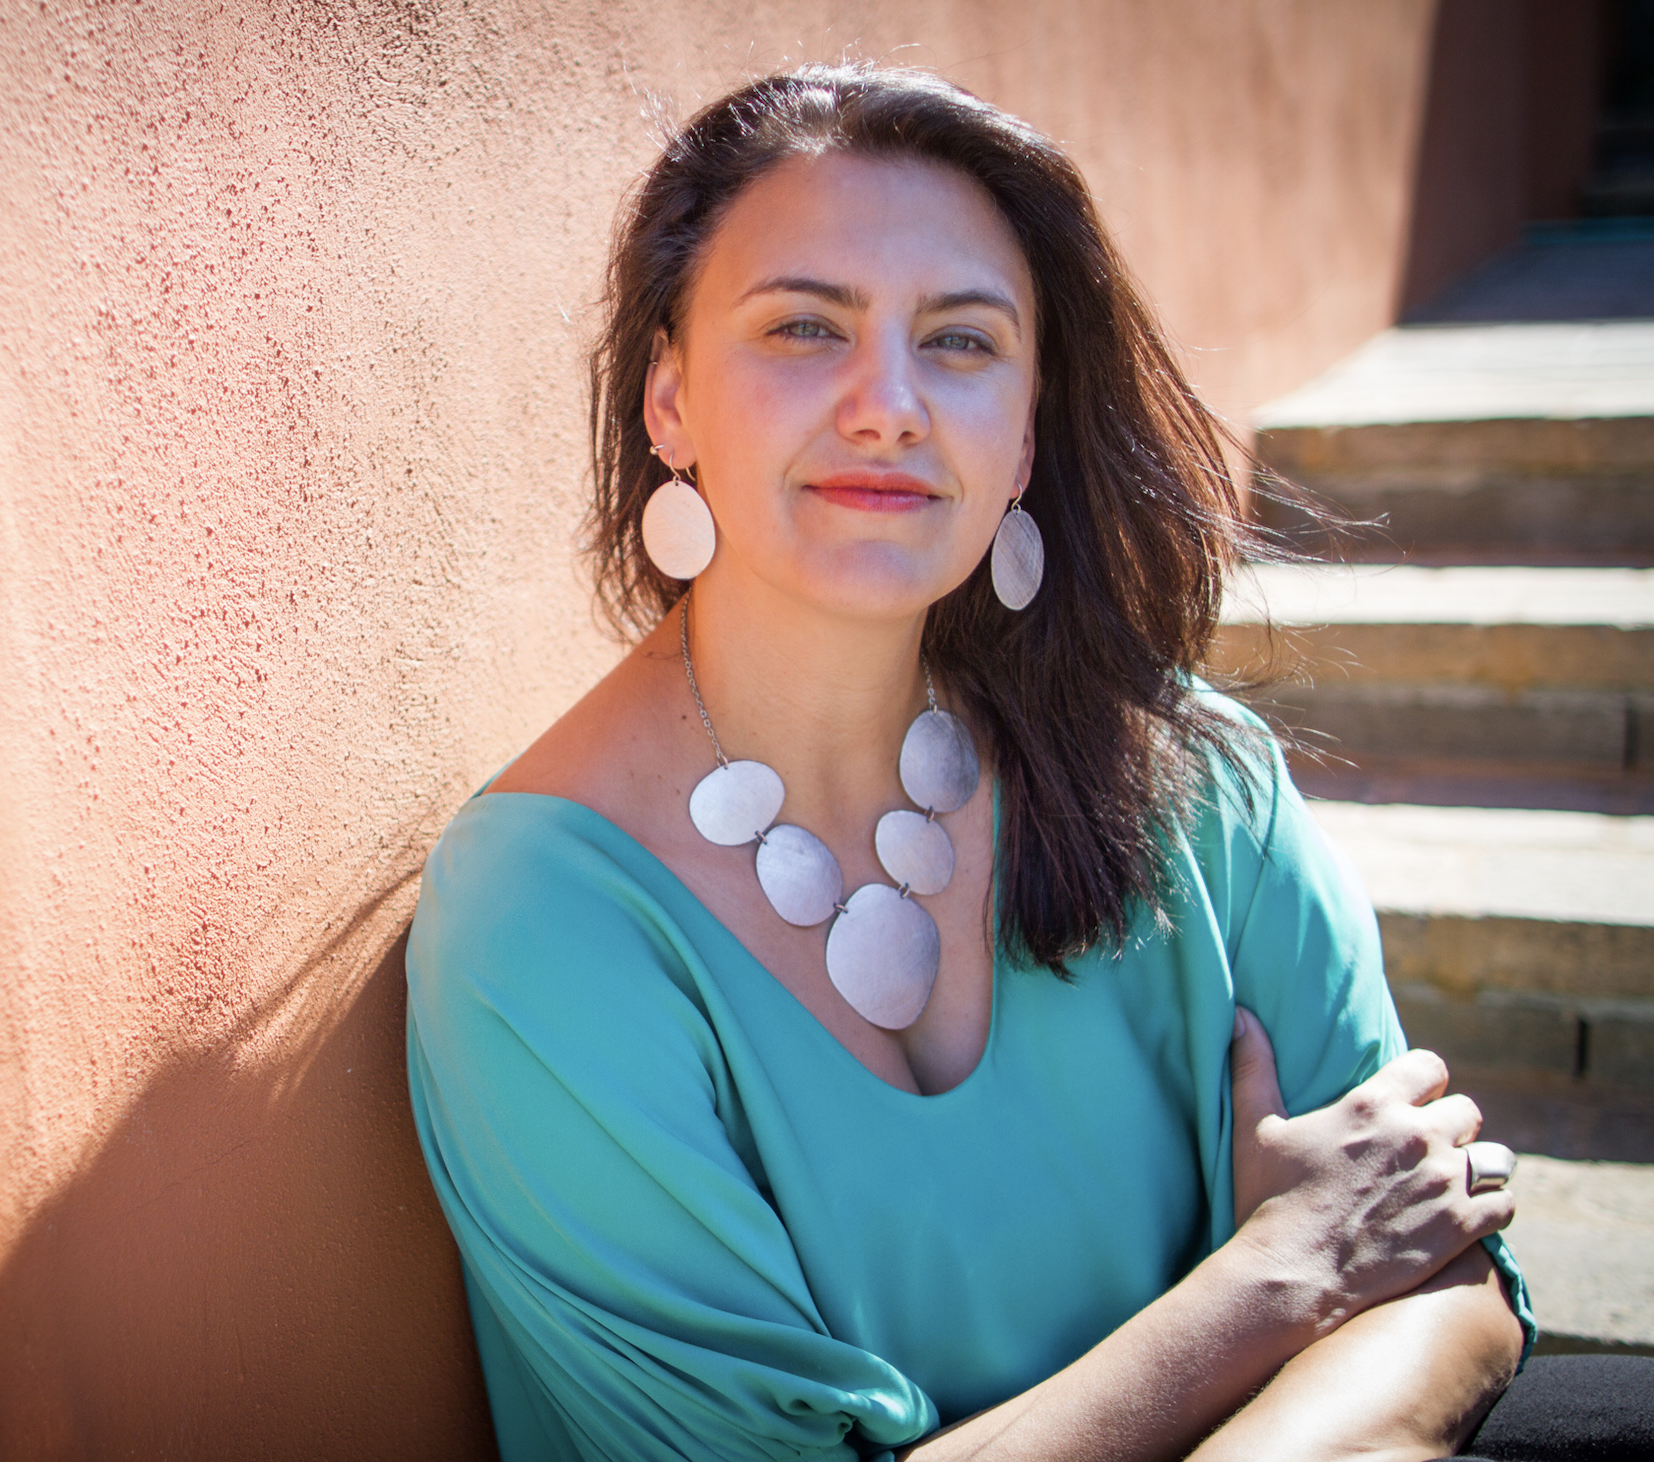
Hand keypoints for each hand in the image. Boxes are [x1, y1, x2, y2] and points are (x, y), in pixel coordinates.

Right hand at [1229, 1007, 1515, 1336]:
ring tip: (1458, 1181)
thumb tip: (1239, 1015)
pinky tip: (1471, 1215)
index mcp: (1373, 1104)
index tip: (1413, 1101)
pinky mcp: (1460, 1228)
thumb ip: (1253, 1066)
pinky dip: (1492, 1208)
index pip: (1431, 1066)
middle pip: (1467, 1110)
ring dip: (1480, 1166)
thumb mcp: (1255, 1128)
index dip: (1425, 1082)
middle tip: (1428, 1149)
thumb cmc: (1270, 1199)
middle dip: (1451, 1126)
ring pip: (1497, 1157)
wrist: (1293, 1275)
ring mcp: (1443, 1182)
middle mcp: (1417, 1135)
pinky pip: (1505, 1204)